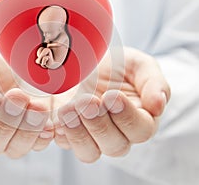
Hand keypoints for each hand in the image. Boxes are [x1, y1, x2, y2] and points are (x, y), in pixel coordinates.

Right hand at [0, 44, 53, 157]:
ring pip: (14, 148)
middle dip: (6, 120)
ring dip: (27, 129)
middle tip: (17, 95)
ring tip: (37, 107)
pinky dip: (43, 135)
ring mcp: (6, 138)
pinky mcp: (27, 134)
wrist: (1, 61)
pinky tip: (49, 122)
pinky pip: (36, 144)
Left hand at [53, 47, 170, 162]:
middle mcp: (117, 133)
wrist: (88, 61)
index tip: (112, 96)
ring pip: (89, 152)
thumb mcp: (138, 64)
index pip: (140, 130)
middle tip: (87, 101)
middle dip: (99, 124)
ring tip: (67, 109)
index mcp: (139, 119)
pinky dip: (58, 133)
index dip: (127, 117)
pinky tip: (54, 116)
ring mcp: (91, 136)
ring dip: (78, 133)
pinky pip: (64, 143)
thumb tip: (159, 105)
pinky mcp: (69, 132)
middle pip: (114, 145)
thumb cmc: (117, 65)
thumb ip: (153, 82)